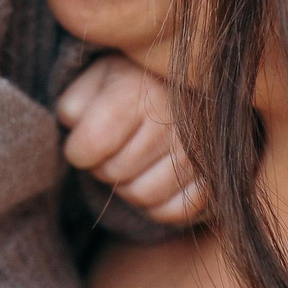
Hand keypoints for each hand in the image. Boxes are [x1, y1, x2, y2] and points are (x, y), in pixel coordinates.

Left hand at [59, 54, 203, 224]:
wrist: (193, 80)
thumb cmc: (136, 79)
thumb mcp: (98, 76)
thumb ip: (75, 101)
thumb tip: (73, 130)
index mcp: (136, 93)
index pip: (89, 145)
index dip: (78, 149)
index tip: (84, 141)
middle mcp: (170, 124)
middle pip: (114, 173)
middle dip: (102, 166)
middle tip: (112, 149)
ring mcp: (196, 153)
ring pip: (143, 196)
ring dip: (128, 186)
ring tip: (132, 163)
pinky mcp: (214, 177)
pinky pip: (176, 211)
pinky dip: (159, 205)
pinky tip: (154, 180)